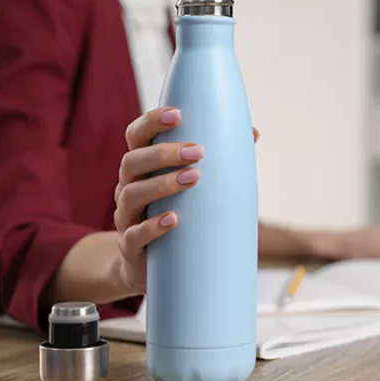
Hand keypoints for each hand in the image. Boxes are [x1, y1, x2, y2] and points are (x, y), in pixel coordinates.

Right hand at [113, 107, 257, 292]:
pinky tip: (174, 219)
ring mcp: (126, 217)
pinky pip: (134, 235)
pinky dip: (153, 226)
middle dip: (164, 153)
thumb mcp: (195, 187)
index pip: (137, 135)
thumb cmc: (180, 212)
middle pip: (132, 161)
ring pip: (131, 194)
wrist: (151, 266)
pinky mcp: (130, 247)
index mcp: (142, 167)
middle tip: (198, 151)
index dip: (152, 121)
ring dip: (162, 184)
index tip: (178, 114)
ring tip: (194, 178)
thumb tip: (253, 133)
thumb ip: (220, 161)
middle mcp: (128, 187)